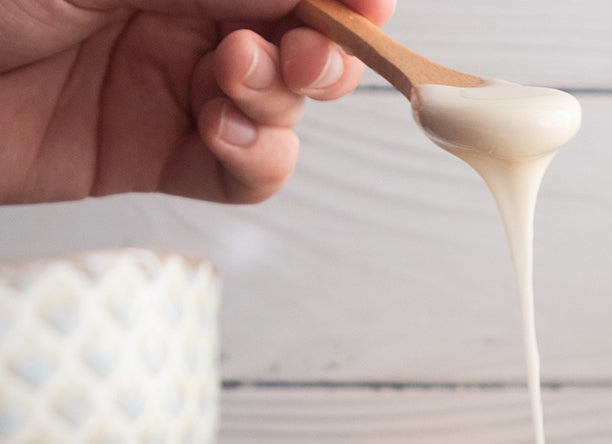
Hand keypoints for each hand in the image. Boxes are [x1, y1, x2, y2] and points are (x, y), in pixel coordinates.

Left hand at [0, 0, 395, 204]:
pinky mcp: (157, 155)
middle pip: (300, 37)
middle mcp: (186, 14)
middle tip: (307, 53)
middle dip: (321, 48)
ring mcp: (175, 84)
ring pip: (282, 105)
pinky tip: (223, 135)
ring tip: (231, 83)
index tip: (366, 7)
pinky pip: (246, 171)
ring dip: (279, 101)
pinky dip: (256, 160)